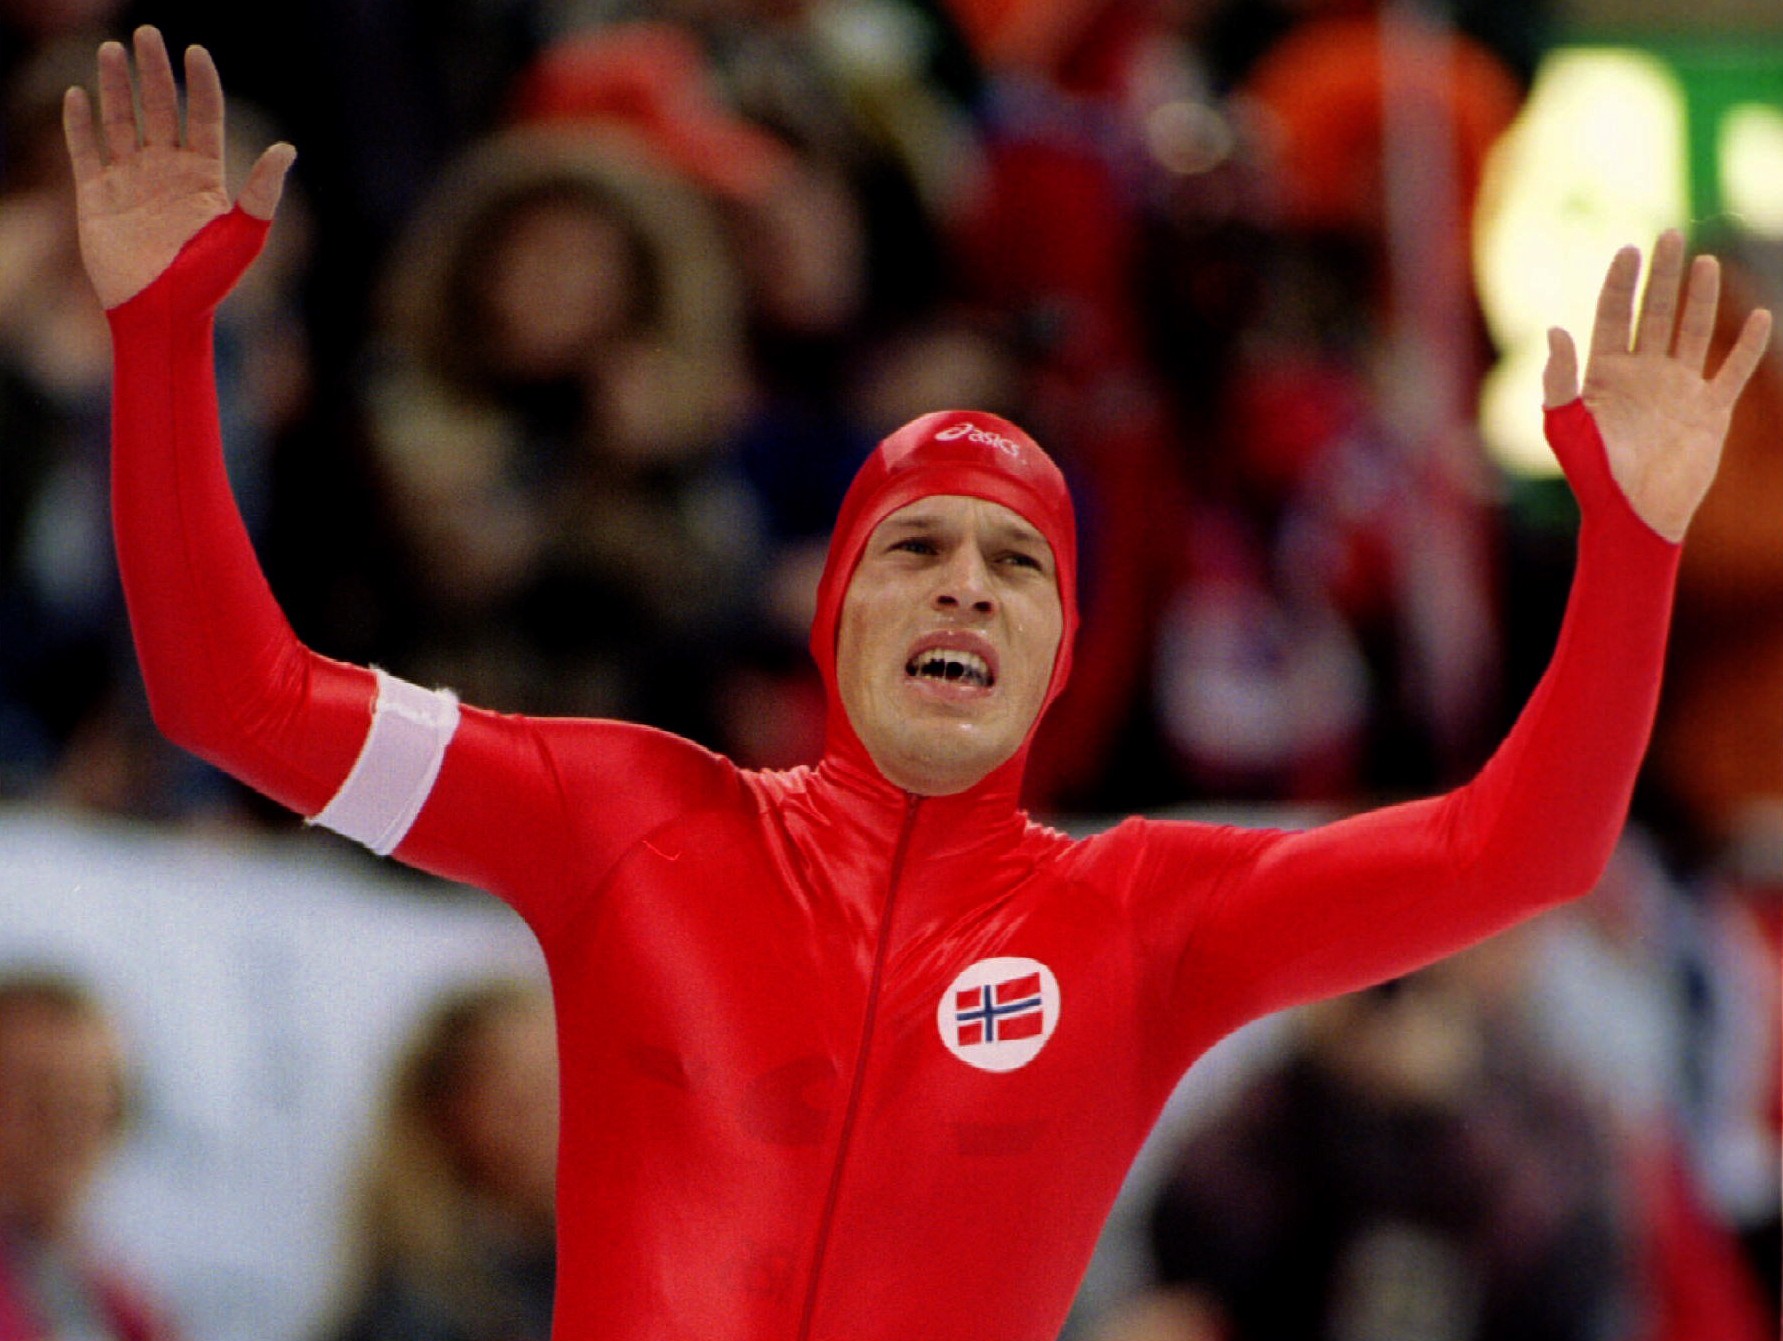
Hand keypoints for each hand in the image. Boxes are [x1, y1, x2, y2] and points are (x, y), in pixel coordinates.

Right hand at [62, 25, 293, 309]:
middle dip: (153, 71)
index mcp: (204, 178)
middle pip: (160, 109)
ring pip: (121, 121)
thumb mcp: (243, 238)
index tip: (195, 50)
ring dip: (116, 86)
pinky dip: (81, 124)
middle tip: (147, 34)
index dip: (200, 83)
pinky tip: (80, 95)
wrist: (161, 317)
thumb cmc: (208, 284)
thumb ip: (261, 193)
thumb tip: (288, 149)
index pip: (202, 117)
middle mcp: (167, 172)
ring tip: (112, 51)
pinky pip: (86, 151)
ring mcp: (130, 181)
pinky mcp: (96, 196)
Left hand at [1543, 230, 1772, 540]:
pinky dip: (1748, 346)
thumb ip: (1559, 382)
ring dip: (1701, 298)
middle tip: (1669, 236)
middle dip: (1662, 276)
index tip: (1627, 250)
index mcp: (1605, 376)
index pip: (1614, 318)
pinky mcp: (1710, 410)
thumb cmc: (1593, 478)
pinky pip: (1733, 371)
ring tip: (1706, 262)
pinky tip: (1760, 316)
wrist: (1634, 517)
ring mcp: (1679, 389)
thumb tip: (1555, 330)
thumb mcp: (1566, 429)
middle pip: (1656, 314)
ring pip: (1694, 332)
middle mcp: (1644, 375)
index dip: (1620, 284)